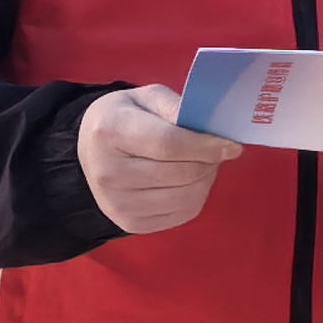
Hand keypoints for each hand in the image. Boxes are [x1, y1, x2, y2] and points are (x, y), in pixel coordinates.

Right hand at [79, 83, 242, 235]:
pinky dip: (197, 197)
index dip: (206, 146)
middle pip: (180, 174)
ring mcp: (117, 204)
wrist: (90, 152)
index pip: (168, 144)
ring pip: (186, 198)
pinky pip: (182, 215)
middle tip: (217, 151)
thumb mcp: (147, 98)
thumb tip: (215, 133)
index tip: (232, 145)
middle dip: (209, 162)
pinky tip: (190, 181)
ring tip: (204, 164)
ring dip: (206, 180)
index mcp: (110, 131)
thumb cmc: (125, 119)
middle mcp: (108, 173)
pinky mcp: (129, 224)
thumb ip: (179, 109)